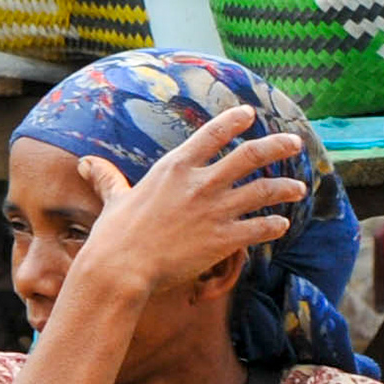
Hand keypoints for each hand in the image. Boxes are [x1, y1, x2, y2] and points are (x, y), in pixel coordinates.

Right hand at [68, 105, 307, 309]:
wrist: (120, 269)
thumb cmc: (113, 234)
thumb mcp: (113, 200)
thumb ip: (108, 178)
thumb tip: (86, 163)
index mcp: (174, 168)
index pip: (212, 134)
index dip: (234, 121)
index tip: (249, 114)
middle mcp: (200, 184)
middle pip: (251, 156)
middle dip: (278, 146)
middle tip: (294, 143)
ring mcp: (215, 211)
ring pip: (265, 191)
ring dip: (286, 188)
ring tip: (297, 189)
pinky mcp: (224, 239)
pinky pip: (261, 227)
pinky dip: (275, 225)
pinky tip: (281, 225)